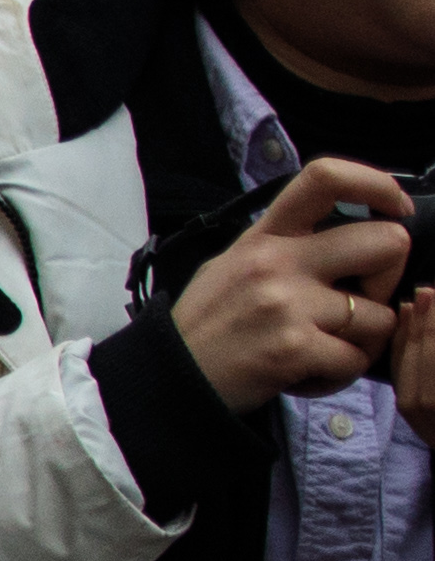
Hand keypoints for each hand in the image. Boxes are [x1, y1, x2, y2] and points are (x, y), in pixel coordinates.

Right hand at [177, 156, 407, 409]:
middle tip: (361, 302)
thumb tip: (349, 240)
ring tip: (325, 350)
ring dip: (364, 341)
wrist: (165, 382)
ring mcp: (288, 304)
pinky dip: (340, 374)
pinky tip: (309, 374)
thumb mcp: (232, 266)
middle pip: (388, 242)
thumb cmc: (204, 327)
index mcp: (265, 236)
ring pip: (382, 316)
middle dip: (390, 279)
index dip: (377, 184)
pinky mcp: (294, 348)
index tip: (394, 208)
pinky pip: (357, 360)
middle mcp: (278, 261)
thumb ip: (286, 247)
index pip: (327, 178)